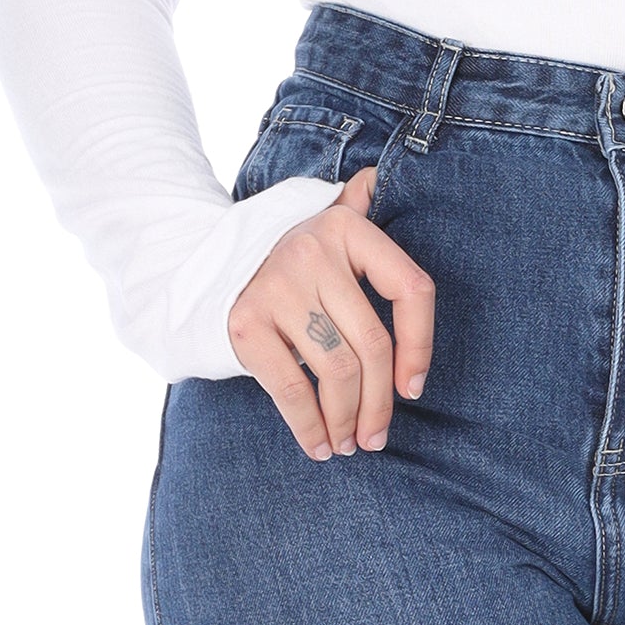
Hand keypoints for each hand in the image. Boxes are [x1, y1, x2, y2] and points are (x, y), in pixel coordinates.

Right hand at [227, 167, 436, 463]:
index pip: (410, 288)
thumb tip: (376, 180)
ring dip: (347, 420)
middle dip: (380, 403)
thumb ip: (355, 207)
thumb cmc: (289, 263)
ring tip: (350, 443)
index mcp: (347, 228)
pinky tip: (319, 444)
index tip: (413, 388)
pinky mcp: (245, 323)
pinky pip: (291, 389)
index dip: (421, 345)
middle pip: (371, 344)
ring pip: (336, 371)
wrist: (204, 269)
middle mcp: (313, 251)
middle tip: (377, 437)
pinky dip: (309, 427)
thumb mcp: (322, 225)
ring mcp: (276, 287)